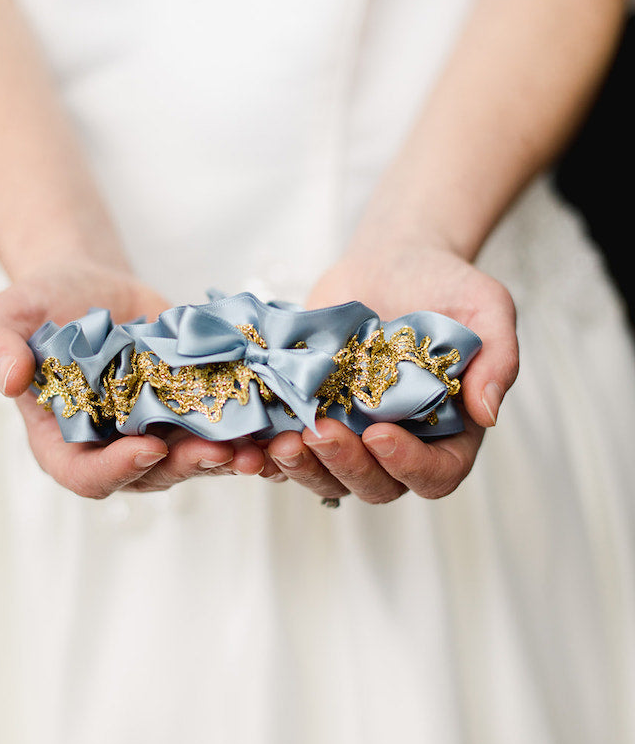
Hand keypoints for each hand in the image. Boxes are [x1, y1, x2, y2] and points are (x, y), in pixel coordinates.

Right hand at [0, 260, 266, 496]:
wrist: (90, 287)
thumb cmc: (42, 305)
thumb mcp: (7, 315)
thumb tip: (10, 378)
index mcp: (62, 441)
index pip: (86, 475)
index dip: (117, 470)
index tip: (148, 447)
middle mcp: (113, 448)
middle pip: (152, 476)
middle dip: (189, 466)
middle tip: (224, 453)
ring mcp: (156, 434)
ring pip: (195, 461)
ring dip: (230, 459)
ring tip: (263, 450)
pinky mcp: (192, 413)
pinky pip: (223, 431)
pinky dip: (252, 431)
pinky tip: (279, 421)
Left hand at [266, 244, 518, 503]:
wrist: (391, 259)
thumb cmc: (445, 283)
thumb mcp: (486, 308)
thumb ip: (497, 359)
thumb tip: (488, 414)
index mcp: (448, 432)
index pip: (436, 473)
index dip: (408, 464)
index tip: (380, 432)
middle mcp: (398, 445)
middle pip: (374, 485)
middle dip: (345, 466)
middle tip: (320, 433)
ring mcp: (350, 435)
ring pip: (324, 478)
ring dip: (301, 469)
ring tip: (280, 443)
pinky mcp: (309, 416)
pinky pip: (285, 452)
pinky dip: (264, 453)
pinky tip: (245, 442)